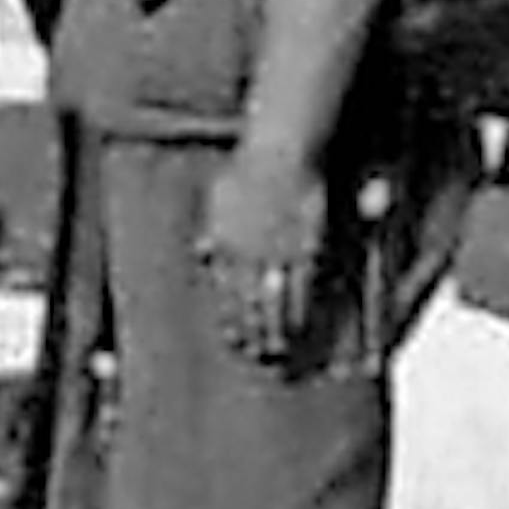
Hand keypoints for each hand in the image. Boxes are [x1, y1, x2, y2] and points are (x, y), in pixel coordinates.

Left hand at [202, 140, 326, 362]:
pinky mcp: (304, 249)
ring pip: (273, 300)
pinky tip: (300, 328)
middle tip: (255, 355)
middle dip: (251, 331)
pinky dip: (299, 310)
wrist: (281, 152)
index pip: (225, 289)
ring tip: (275, 351)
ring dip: (273, 328)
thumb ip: (213, 228)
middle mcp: (246, 251)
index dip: (230, 316)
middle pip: (247, 300)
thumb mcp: (219, 196)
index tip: (234, 339)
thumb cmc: (249, 167)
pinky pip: (301, 288)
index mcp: (223, 240)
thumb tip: (203, 251)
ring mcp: (276, 251)